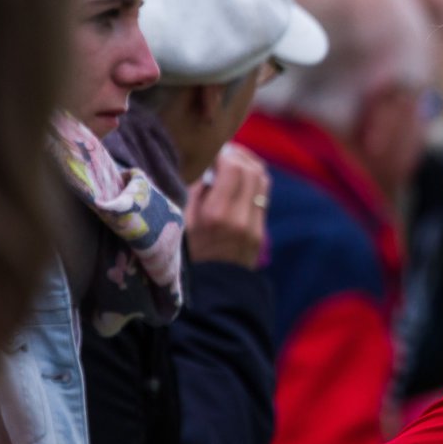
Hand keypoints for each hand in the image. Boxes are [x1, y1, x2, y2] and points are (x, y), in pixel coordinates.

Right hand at [184, 142, 270, 267]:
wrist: (209, 292)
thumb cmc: (185, 255)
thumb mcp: (179, 223)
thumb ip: (194, 192)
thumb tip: (207, 165)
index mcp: (216, 215)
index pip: (233, 168)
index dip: (225, 153)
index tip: (213, 151)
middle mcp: (240, 218)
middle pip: (252, 170)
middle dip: (238, 155)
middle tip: (224, 152)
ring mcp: (255, 226)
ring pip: (262, 180)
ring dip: (249, 165)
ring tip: (233, 161)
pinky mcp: (261, 231)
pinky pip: (262, 195)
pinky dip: (253, 181)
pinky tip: (239, 180)